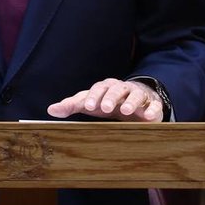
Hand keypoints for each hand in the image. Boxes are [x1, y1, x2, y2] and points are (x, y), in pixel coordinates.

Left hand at [46, 78, 164, 122]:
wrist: (136, 103)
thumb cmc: (108, 103)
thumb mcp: (91, 104)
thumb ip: (72, 106)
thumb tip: (50, 110)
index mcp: (105, 88)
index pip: (97, 89)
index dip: (93, 97)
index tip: (88, 107)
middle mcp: (122, 89)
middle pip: (116, 89)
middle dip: (110, 97)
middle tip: (104, 108)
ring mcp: (138, 96)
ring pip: (135, 95)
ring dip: (130, 102)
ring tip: (126, 111)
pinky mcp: (152, 104)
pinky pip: (153, 105)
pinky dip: (151, 109)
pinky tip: (147, 116)